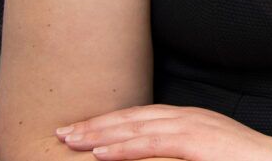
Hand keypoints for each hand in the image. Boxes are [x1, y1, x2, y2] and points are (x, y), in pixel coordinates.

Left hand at [56, 105, 271, 160]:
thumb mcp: (208, 152)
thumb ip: (181, 151)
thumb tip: (150, 159)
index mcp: (191, 119)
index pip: (140, 116)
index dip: (108, 122)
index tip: (81, 129)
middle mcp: (189, 117)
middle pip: (132, 117)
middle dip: (95, 125)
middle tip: (62, 132)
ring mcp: (193, 128)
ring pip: (136, 128)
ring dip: (100, 135)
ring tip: (71, 141)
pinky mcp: (197, 144)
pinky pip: (152, 144)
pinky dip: (123, 148)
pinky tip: (99, 153)